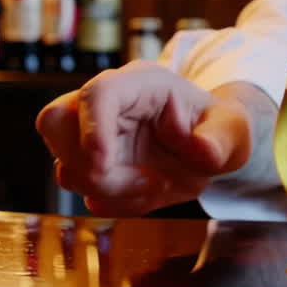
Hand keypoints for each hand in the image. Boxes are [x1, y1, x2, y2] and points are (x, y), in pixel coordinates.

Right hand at [36, 61, 266, 215]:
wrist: (212, 149)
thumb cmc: (219, 129)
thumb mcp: (232, 131)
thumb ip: (219, 140)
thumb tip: (199, 151)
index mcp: (140, 83)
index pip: (97, 93)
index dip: (91, 126)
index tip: (102, 163)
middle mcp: (108, 106)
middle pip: (55, 122)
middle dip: (89, 164)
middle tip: (142, 182)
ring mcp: (94, 137)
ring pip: (67, 166)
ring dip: (112, 190)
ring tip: (157, 186)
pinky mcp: (93, 167)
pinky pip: (86, 192)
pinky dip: (116, 203)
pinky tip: (148, 192)